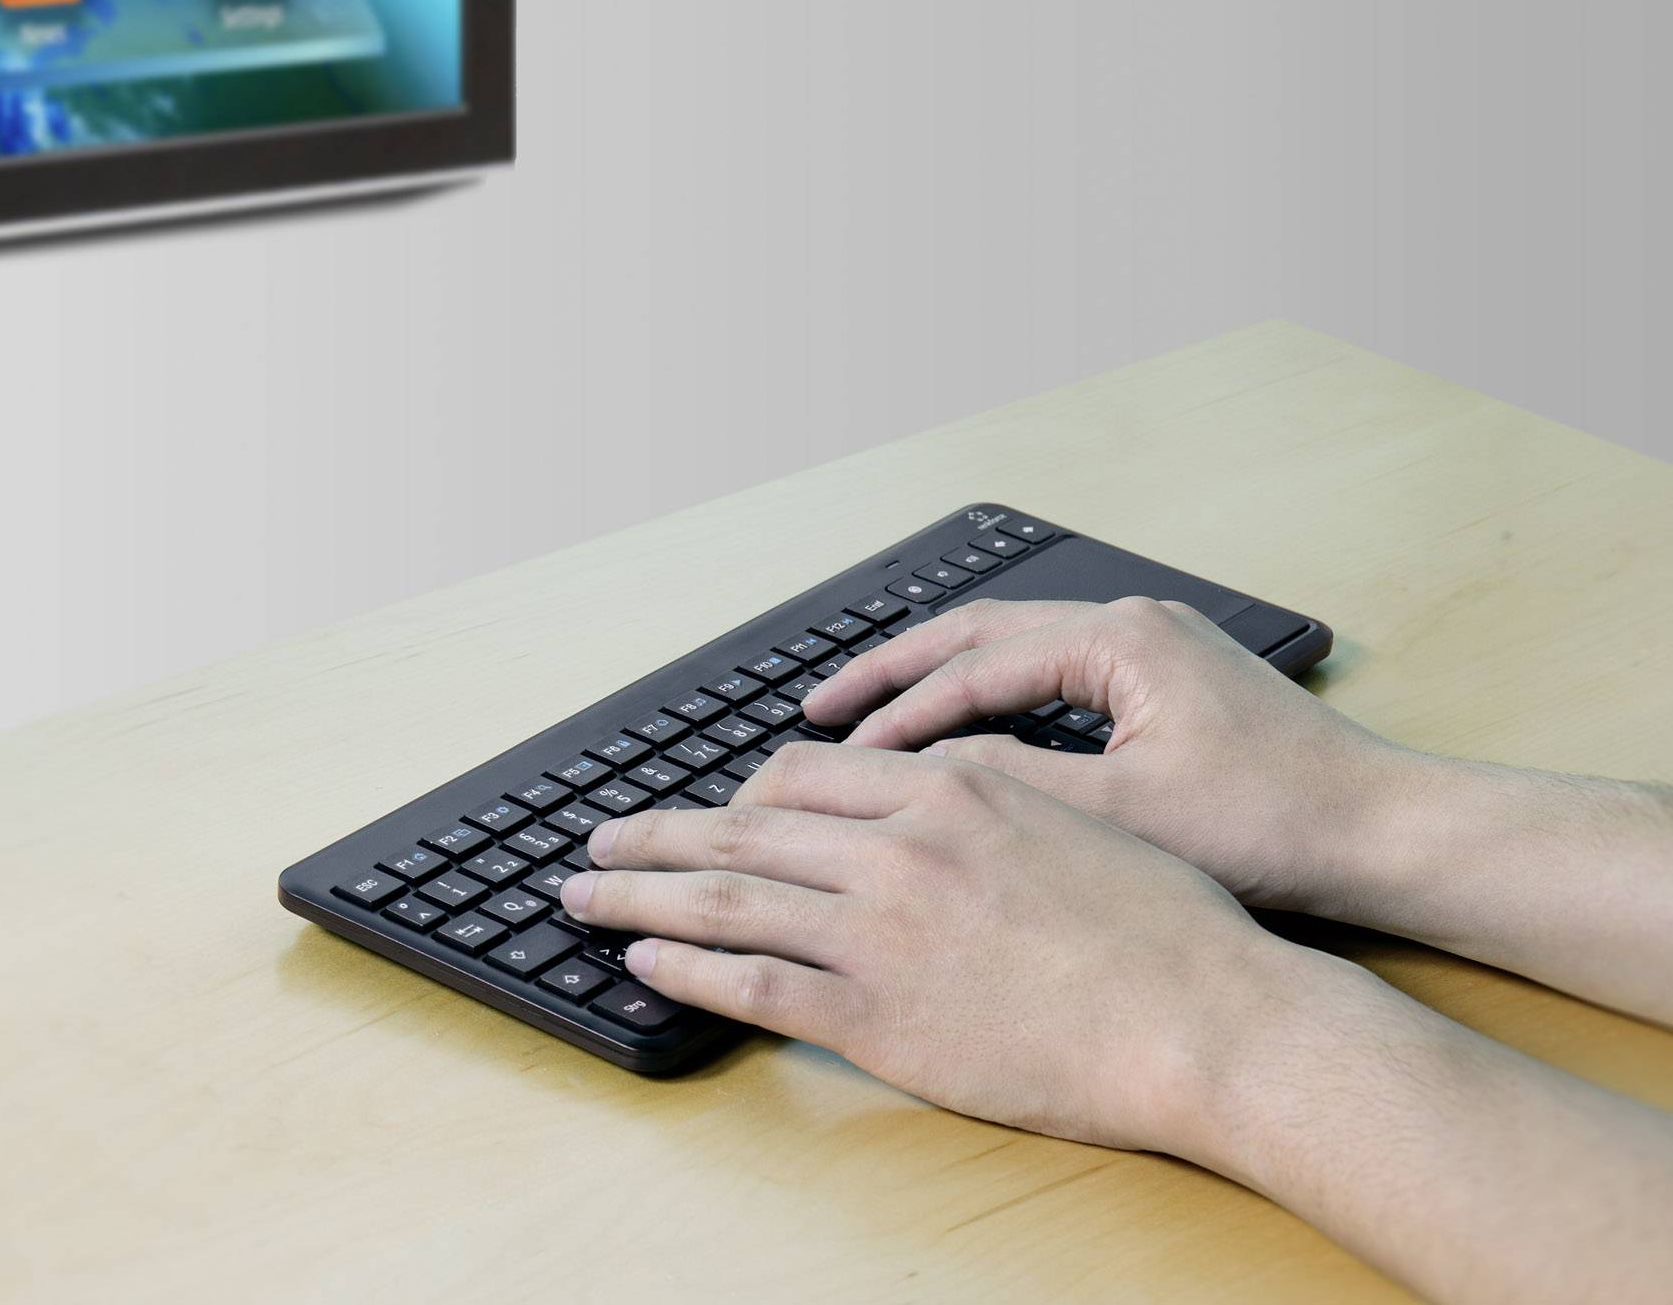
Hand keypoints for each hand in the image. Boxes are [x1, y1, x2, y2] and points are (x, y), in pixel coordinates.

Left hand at [560, 742, 1313, 1154]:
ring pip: (722, 901)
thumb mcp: (1071, 821)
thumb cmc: (1168, 929)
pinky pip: (751, 985)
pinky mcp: (878, 1016)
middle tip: (598, 842)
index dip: (738, 796)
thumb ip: (986, 805)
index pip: (800, 777)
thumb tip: (935, 797)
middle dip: (653, 836)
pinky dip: (684, 971)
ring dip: (636, 896)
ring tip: (582, 896)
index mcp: (947, 790)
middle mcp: (898, 848)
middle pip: (738, 829)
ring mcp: (881, 933)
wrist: (1213, 1018)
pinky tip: (644, 963)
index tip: (707, 813)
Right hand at [802, 597, 1408, 915]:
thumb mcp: (1125, 816)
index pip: (975, 666)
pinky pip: (1056, 678)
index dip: (897, 716)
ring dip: (943, 685)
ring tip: (870, 718)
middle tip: (816, 707)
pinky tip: (963, 738)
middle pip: (981, 633)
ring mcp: (1156, 648)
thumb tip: (917, 774)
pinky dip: (997, 704)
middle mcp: (1134, 622)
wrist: (1389, 837)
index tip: (833, 754)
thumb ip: (1011, 785)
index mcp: (1119, 636)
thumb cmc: (1277, 829)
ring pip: (1017, 653)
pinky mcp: (1171, 683)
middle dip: (895, 672)